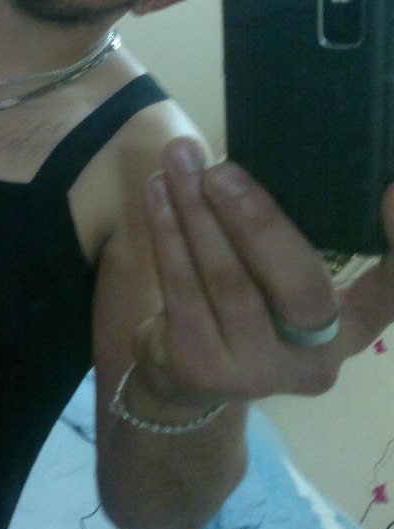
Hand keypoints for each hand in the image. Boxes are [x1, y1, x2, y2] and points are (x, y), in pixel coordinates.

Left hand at [138, 136, 393, 406]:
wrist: (182, 378)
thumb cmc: (245, 305)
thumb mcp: (279, 280)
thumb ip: (288, 236)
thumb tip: (270, 150)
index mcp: (350, 328)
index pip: (391, 295)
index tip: (391, 192)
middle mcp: (316, 359)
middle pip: (300, 288)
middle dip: (258, 221)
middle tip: (222, 170)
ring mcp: (257, 370)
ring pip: (229, 281)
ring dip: (198, 213)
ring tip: (180, 162)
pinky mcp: (201, 366)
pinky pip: (182, 288)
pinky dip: (168, 233)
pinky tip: (158, 193)